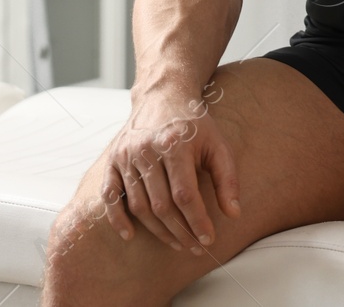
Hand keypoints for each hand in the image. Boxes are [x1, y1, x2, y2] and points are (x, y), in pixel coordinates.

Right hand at [100, 87, 238, 251]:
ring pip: (138, 205)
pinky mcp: (112, 160)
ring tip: (176, 243)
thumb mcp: (218, 145)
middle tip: (194, 247)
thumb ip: (227, 179)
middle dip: (180, 232)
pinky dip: (117, 219)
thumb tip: (233, 215)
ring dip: (157, 230)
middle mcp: (146, 150)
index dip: (197, 221)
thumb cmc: (195, 125)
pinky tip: (131, 235)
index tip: (208, 240)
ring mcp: (126, 156)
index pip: (185, 194)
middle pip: (161, 205)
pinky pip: (110, 196)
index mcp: (175, 145)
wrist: (163, 96)